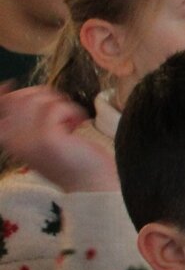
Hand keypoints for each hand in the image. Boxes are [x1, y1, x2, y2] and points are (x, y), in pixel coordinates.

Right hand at [0, 85, 116, 192]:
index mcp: (7, 138)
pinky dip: (72, 111)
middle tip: (62, 111)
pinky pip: (57, 107)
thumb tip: (9, 85)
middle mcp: (11, 139)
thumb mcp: (41, 136)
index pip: (2, 104)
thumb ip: (27, 116)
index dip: (9, 92)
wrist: (90, 184)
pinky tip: (78, 124)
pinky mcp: (47, 138)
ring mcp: (28, 139)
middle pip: (19, 96)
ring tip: (71, 120)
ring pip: (38, 99)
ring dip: (61, 104)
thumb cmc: (70, 159)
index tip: (23, 90)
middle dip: (45, 96)